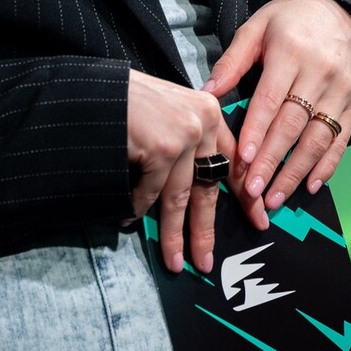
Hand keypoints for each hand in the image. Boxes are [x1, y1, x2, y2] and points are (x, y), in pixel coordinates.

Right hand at [125, 70, 241, 275]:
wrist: (90, 89)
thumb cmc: (126, 99)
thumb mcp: (169, 110)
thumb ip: (188, 138)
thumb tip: (199, 181)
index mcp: (209, 111)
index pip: (234, 160)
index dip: (246, 195)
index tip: (259, 219)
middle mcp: (203, 122)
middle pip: (208, 186)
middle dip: (205, 229)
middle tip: (206, 261)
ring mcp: (183, 136)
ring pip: (179, 198)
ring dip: (173, 235)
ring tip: (174, 262)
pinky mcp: (161, 149)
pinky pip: (150, 193)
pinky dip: (137, 208)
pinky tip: (128, 218)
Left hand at [200, 0, 350, 213]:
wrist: (334, 4)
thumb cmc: (287, 19)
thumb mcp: (255, 28)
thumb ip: (232, 61)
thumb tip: (207, 94)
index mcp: (291, 53)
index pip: (271, 99)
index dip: (257, 131)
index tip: (243, 160)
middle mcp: (320, 72)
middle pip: (294, 124)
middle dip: (273, 160)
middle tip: (254, 190)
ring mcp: (341, 89)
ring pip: (319, 138)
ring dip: (297, 172)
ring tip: (276, 197)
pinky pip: (341, 139)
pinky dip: (328, 165)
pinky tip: (312, 185)